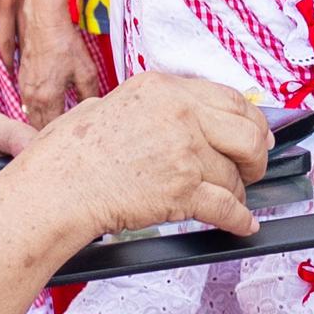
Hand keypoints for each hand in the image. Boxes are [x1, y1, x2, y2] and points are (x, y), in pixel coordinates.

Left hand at [0, 0, 28, 78]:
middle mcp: (5, 5)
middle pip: (5, 41)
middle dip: (4, 61)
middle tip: (6, 77)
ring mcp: (23, 0)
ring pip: (24, 34)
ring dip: (22, 53)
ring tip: (23, 68)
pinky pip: (35, 21)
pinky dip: (35, 37)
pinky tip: (37, 46)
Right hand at [13, 74, 274, 240]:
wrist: (56, 188)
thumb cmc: (70, 153)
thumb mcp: (108, 104)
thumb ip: (149, 106)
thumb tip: (177, 115)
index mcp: (163, 89)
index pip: (230, 99)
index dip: (252, 121)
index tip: (257, 134)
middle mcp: (180, 115)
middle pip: (247, 133)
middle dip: (257, 155)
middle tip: (253, 168)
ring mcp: (184, 152)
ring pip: (235, 175)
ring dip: (237, 192)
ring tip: (232, 199)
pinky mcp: (182, 190)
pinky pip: (227, 207)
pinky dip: (239, 220)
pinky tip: (243, 224)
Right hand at [16, 0, 100, 126]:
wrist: (44, 22)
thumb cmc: (65, 44)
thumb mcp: (86, 72)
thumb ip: (89, 96)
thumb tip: (93, 109)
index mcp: (47, 99)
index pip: (53, 129)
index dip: (64, 136)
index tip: (74, 138)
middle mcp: (32, 97)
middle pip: (39, 126)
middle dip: (52, 133)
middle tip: (67, 136)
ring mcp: (24, 88)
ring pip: (32, 116)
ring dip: (44, 122)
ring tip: (59, 126)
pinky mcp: (22, 80)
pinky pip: (28, 103)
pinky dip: (38, 109)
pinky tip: (50, 107)